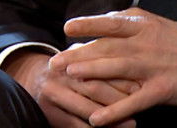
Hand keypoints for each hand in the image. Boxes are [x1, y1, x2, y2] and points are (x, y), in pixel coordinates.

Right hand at [4, 48, 137, 127]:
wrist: (33, 77)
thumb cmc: (71, 67)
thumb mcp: (83, 55)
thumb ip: (104, 57)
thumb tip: (136, 70)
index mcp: (75, 58)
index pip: (103, 66)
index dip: (125, 77)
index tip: (143, 85)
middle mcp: (64, 75)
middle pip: (96, 87)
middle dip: (121, 99)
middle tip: (140, 106)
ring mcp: (54, 95)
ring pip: (87, 108)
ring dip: (111, 119)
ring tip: (131, 124)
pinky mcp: (49, 113)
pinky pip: (73, 124)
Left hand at [49, 7, 176, 125]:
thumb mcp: (163, 25)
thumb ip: (136, 22)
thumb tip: (109, 18)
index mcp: (149, 26)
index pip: (113, 22)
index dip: (89, 24)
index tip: (68, 27)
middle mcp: (149, 44)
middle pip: (108, 46)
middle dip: (79, 53)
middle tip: (56, 61)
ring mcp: (155, 67)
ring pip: (117, 68)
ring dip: (91, 73)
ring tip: (69, 78)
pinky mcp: (162, 89)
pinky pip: (133, 101)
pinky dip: (114, 111)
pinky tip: (96, 120)